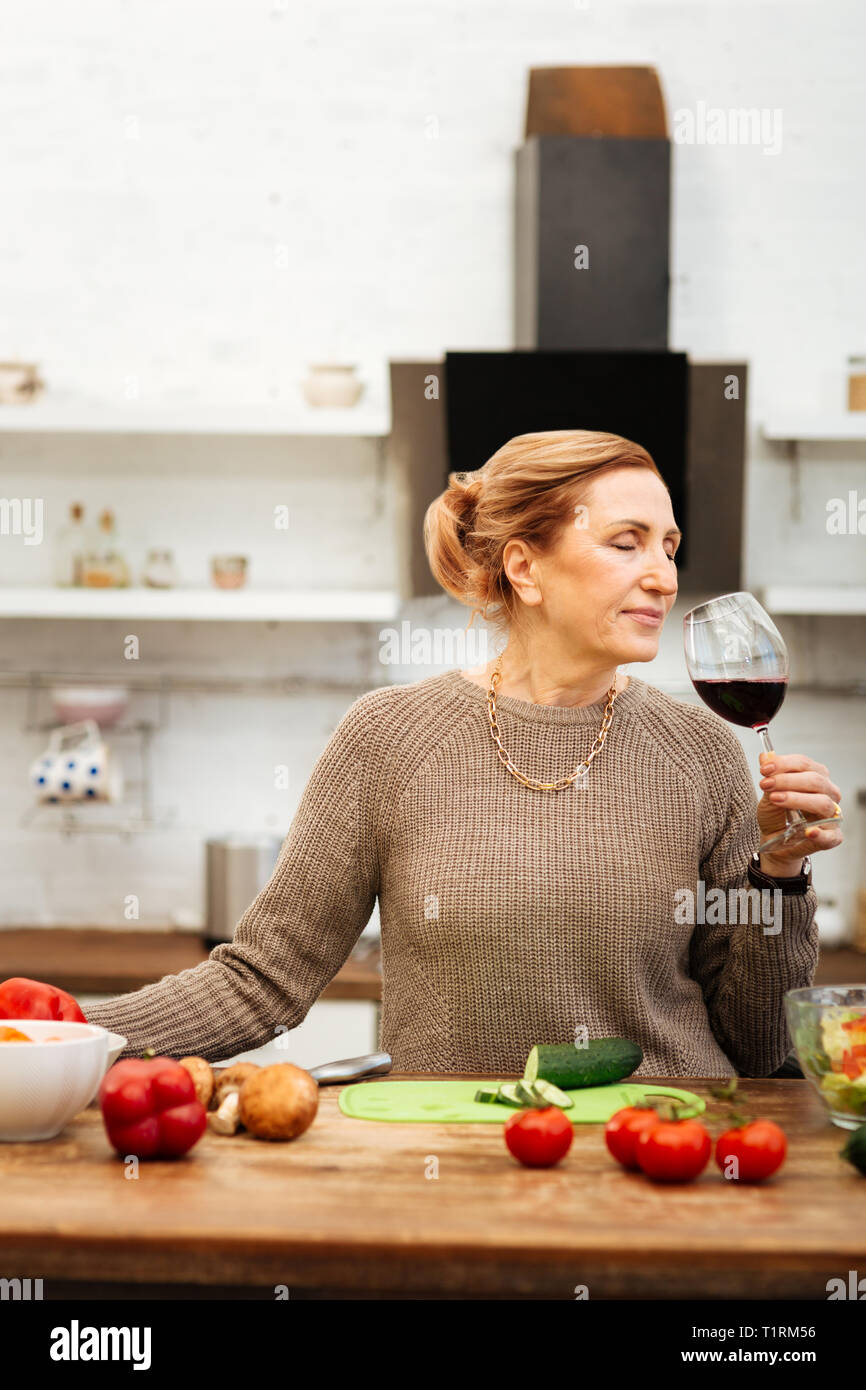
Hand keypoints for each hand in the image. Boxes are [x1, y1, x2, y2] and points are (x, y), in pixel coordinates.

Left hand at [758, 752, 842, 868]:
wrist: (773, 840)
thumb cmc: (775, 814)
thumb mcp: (769, 793)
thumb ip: (770, 777)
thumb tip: (765, 756)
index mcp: (816, 777)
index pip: (804, 764)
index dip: (784, 764)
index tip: (764, 769)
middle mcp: (828, 793)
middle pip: (815, 780)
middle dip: (787, 780)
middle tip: (766, 784)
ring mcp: (831, 816)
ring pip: (822, 803)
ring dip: (797, 799)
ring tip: (776, 799)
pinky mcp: (832, 837)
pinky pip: (831, 835)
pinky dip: (821, 833)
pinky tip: (809, 831)